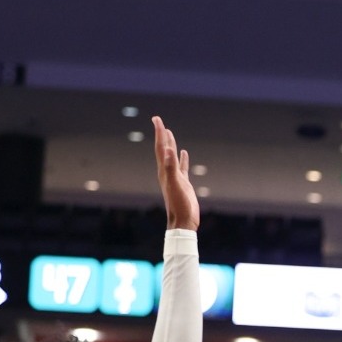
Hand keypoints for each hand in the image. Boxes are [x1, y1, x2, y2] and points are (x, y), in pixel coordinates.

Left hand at [151, 116, 199, 231]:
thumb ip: (171, 167)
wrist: (183, 222)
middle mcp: (167, 171)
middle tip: (158, 121)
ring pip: (171, 156)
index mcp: (164, 170)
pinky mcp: (183, 182)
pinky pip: (182, 166)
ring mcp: (175, 177)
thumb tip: (167, 150)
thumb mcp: (176, 184)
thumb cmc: (179, 205)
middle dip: (161, 135)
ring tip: (169, 133)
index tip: (156, 119)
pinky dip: (182, 158)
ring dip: (170, 144)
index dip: (159, 133)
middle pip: (163, 149)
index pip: (160, 147)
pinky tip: (184, 153)